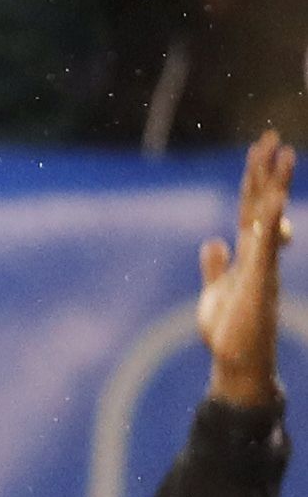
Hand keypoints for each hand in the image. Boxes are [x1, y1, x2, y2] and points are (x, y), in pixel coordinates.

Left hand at [204, 131, 292, 414]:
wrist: (237, 361)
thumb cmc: (229, 331)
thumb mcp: (215, 291)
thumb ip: (216, 266)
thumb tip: (213, 242)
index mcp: (246, 253)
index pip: (249, 208)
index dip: (252, 180)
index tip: (257, 151)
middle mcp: (258, 253)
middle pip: (261, 203)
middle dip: (265, 170)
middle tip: (270, 136)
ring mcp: (263, 264)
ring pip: (270, 216)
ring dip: (276, 185)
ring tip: (284, 154)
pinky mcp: (261, 280)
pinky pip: (267, 245)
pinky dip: (271, 223)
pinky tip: (274, 202)